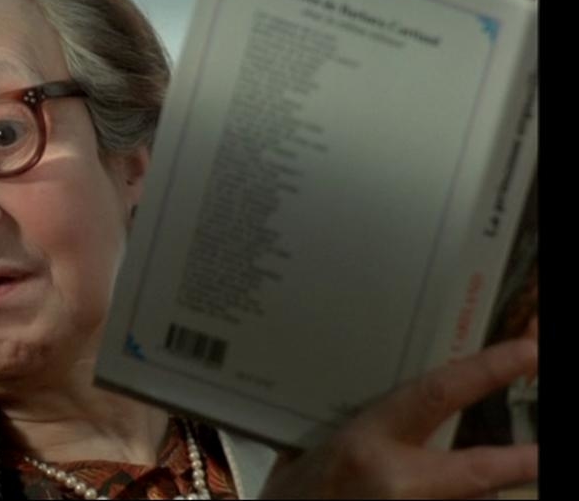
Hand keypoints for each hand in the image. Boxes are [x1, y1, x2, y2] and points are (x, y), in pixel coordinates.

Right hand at [259, 332, 537, 498]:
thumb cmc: (290, 496)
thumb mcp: (315, 446)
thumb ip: (355, 426)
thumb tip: (384, 400)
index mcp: (365, 442)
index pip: (439, 395)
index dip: (491, 370)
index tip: (530, 350)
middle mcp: (394, 480)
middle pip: (480, 472)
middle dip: (525, 461)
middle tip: (546, 451)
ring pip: (466, 498)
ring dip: (473, 490)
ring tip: (486, 465)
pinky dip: (443, 497)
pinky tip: (430, 487)